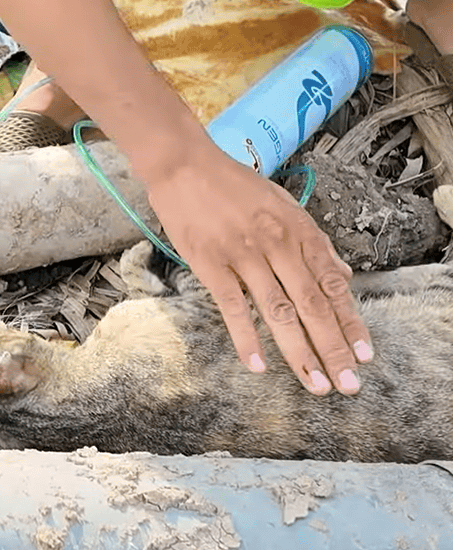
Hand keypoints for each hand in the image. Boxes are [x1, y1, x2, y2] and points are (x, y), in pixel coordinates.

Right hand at [145, 145, 373, 395]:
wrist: (184, 164)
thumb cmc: (232, 184)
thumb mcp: (282, 203)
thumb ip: (313, 241)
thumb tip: (344, 274)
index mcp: (298, 229)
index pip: (333, 283)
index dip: (350, 321)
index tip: (365, 354)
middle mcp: (277, 244)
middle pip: (312, 304)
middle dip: (333, 348)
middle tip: (348, 384)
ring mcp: (244, 255)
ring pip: (279, 312)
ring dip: (299, 352)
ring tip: (316, 385)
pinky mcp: (211, 263)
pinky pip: (233, 308)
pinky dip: (246, 339)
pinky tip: (257, 366)